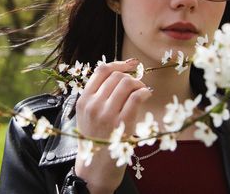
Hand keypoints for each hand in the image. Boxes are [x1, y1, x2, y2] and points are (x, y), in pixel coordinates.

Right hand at [74, 59, 151, 192]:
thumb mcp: (86, 114)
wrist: (95, 165)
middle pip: (116, 76)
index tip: (130, 65)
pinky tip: (146, 96)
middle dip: (131, 76)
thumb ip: (96, 95)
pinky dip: (144, 92)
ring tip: (141, 91)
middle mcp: (93, 105)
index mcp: (83, 100)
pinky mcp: (121, 124)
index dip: (118, 64)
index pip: (101, 71)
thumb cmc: (95, 137)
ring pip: (126, 83)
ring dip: (138, 84)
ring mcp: (107, 114)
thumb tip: (118, 72)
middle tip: (137, 84)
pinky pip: (136, 98)